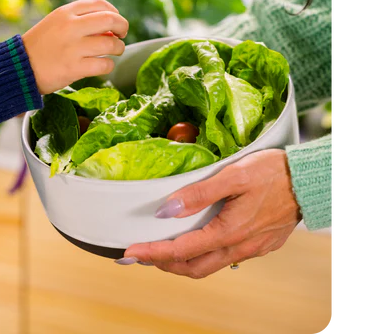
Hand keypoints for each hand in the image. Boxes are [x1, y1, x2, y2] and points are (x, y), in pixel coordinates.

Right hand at [22, 0, 127, 94]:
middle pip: (111, 20)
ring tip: (114, 52)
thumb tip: (111, 27)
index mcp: (66, 12)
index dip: (115, 12)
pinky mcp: (74, 68)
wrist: (19, 67)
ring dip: (118, 48)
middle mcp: (70, 27)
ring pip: (111, 44)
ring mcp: (73, 48)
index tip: (116, 21)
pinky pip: (105, 65)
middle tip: (121, 35)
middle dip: (123, 27)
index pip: (100, 4)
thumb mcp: (56, 23)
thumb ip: (80, 20)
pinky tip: (102, 66)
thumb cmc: (41, 44)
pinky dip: (108, 65)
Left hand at [123, 149, 301, 277]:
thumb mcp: (233, 175)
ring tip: (162, 251)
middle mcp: (240, 246)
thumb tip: (166, 210)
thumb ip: (198, 193)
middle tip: (141, 255)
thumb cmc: (273, 173)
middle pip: (194, 267)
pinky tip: (197, 241)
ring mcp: (252, 248)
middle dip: (164, 264)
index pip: (182, 251)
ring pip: (210, 265)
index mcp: (229, 232)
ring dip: (183, 262)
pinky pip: (226, 256)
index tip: (129, 254)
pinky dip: (203, 255)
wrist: (311, 180)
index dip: (152, 254)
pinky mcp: (260, 244)